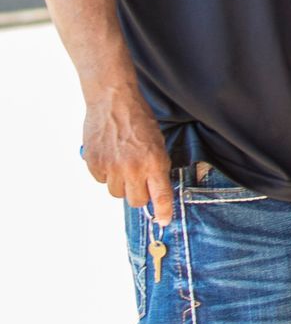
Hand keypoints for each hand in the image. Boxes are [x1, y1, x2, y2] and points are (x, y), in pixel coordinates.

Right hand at [81, 82, 174, 224]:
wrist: (114, 102)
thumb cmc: (140, 120)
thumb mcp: (158, 142)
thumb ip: (157, 166)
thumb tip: (156, 189)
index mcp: (154, 162)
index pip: (160, 196)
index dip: (163, 212)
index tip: (164, 221)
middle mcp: (133, 168)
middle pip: (136, 201)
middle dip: (140, 195)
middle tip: (139, 182)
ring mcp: (111, 167)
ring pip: (116, 193)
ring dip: (121, 184)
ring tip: (123, 164)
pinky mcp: (94, 164)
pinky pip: (100, 181)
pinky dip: (105, 173)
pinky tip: (109, 156)